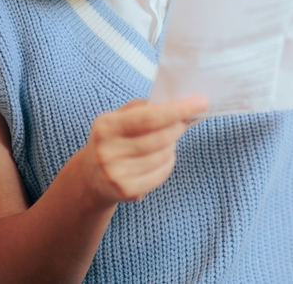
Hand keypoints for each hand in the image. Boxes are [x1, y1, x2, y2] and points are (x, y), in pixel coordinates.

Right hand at [77, 96, 207, 204]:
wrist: (90, 176)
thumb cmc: (114, 138)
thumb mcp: (119, 117)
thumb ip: (144, 107)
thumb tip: (178, 101)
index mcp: (106, 126)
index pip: (150, 117)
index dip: (178, 109)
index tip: (201, 102)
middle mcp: (108, 151)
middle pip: (161, 137)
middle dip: (178, 127)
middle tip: (183, 121)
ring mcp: (116, 174)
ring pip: (164, 155)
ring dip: (172, 145)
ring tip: (165, 141)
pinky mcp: (127, 191)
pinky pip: (162, 173)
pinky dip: (168, 163)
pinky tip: (160, 158)